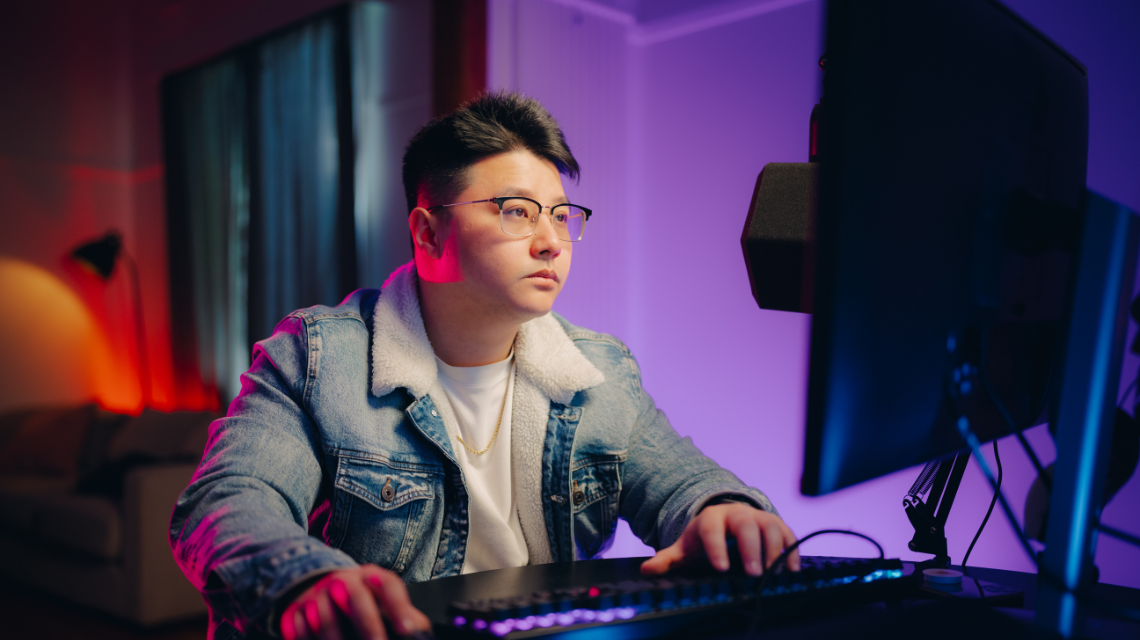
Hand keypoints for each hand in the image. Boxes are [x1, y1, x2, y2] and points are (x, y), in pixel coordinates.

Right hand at [280, 565, 431, 639]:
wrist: (316, 583)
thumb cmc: (359, 597)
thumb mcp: (382, 599)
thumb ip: (403, 614)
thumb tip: (420, 633)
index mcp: (370, 576)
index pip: (388, 585)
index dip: (399, 607)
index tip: (408, 631)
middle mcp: (343, 580)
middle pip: (356, 597)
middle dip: (368, 625)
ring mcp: (316, 594)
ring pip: (325, 616)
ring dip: (335, 639)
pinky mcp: (294, 610)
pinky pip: (299, 629)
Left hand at [640, 503, 799, 576]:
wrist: (727, 519)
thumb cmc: (705, 538)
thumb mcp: (686, 547)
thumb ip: (668, 559)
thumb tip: (646, 570)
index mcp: (712, 518)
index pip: (712, 529)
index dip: (716, 547)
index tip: (720, 568)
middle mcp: (737, 514)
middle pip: (745, 526)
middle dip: (750, 549)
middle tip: (753, 573)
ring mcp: (759, 517)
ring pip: (769, 526)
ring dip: (774, 549)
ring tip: (774, 573)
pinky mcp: (777, 525)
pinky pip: (788, 534)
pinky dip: (792, 550)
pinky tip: (792, 569)